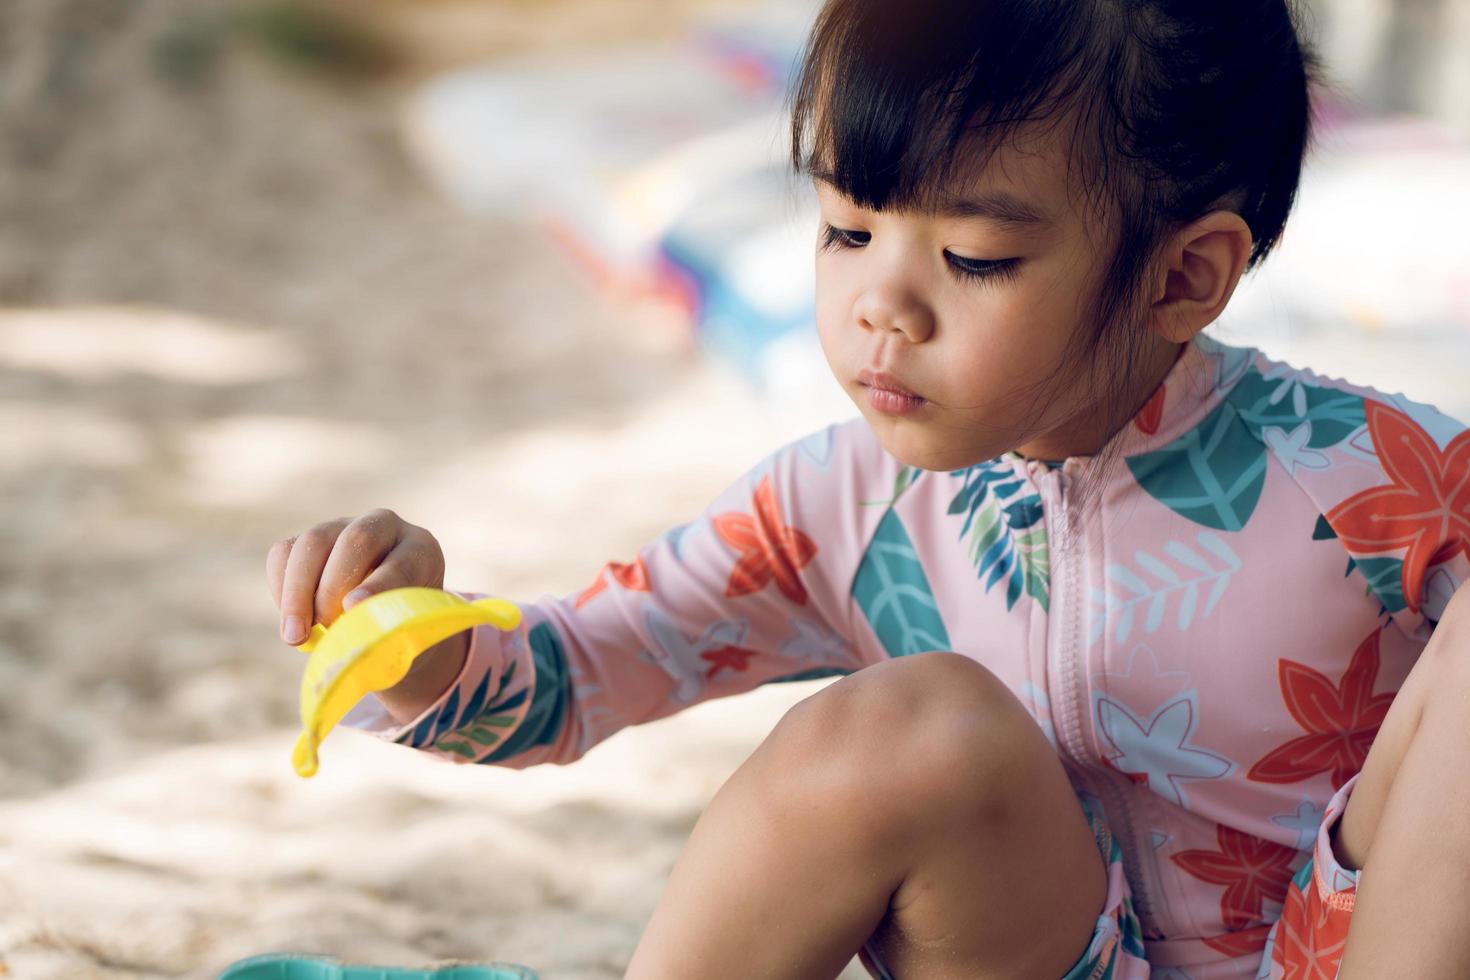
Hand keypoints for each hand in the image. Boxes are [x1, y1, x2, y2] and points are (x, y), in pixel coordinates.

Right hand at [266, 509, 468, 722]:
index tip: (353, 608)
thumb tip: (355, 652)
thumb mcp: (410, 634)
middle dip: (333, 587)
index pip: (403, 563)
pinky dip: (281, 589)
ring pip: (312, 542)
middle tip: (323, 626)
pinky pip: (283, 554)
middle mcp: (384, 527)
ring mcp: (343, 527)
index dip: (378, 586)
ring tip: (296, 636)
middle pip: (355, 541)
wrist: (385, 615)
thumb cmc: (402, 629)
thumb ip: (391, 636)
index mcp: (421, 550)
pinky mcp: (309, 540)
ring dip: (298, 592)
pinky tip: (290, 620)